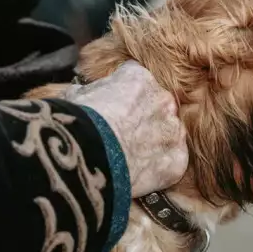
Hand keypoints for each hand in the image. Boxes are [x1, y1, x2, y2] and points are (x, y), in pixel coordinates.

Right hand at [62, 61, 187, 197]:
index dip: (121, 95)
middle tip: (122, 134)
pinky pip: (172, 161)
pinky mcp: (176, 159)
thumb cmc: (77, 122)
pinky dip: (159, 168)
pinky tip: (140, 174)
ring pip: (168, 133)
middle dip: (142, 117)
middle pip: (157, 106)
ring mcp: (172, 130)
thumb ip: (88, 92)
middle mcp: (163, 99)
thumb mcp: (75, 95)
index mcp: (138, 78)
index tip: (111, 107)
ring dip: (154, 143)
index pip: (134, 79)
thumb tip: (81, 93)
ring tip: (130, 157)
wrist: (88, 155)